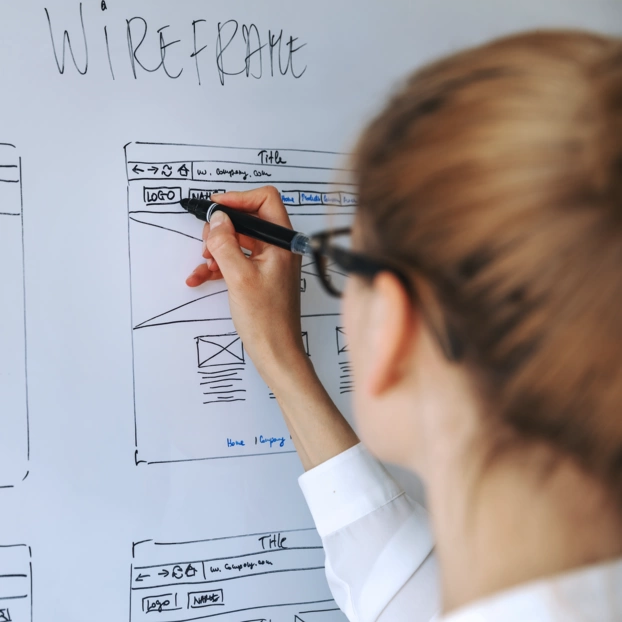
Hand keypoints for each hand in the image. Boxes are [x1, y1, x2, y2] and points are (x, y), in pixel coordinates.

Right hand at [186, 187, 305, 383]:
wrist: (275, 352)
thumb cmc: (266, 319)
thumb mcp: (239, 277)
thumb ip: (226, 244)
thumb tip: (217, 219)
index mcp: (282, 243)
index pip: (266, 200)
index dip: (239, 199)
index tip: (215, 207)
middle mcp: (278, 248)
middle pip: (247, 220)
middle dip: (222, 228)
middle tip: (207, 243)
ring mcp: (269, 263)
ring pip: (238, 241)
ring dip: (216, 249)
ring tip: (204, 263)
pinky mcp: (258, 276)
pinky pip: (235, 261)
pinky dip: (217, 266)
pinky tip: (200, 277)